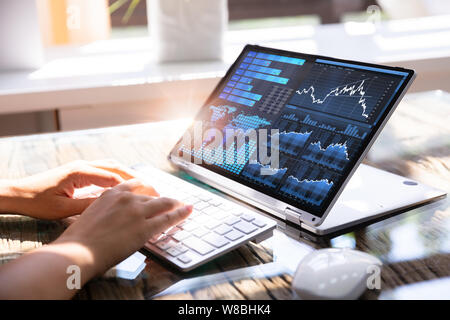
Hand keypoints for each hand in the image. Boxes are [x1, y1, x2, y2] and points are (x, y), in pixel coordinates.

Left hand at [0, 159, 157, 218]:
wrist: (19, 194)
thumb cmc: (37, 201)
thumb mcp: (64, 209)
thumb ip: (89, 205)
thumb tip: (112, 205)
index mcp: (80, 172)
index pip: (113, 177)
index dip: (132, 186)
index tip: (146, 194)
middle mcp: (83, 166)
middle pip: (116, 167)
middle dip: (136, 176)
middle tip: (152, 187)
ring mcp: (82, 166)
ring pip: (111, 166)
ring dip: (128, 174)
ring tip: (144, 184)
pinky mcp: (80, 171)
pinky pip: (104, 170)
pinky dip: (118, 175)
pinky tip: (125, 184)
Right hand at [55, 179, 192, 275]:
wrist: (77, 252)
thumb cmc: (78, 239)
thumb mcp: (91, 215)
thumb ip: (106, 210)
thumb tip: (114, 216)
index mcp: (111, 193)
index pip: (136, 186)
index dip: (147, 189)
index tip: (153, 191)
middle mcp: (126, 198)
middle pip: (151, 195)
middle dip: (162, 199)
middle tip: (170, 202)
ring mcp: (137, 212)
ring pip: (163, 203)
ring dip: (175, 204)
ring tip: (183, 206)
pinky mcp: (145, 228)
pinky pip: (168, 218)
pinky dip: (181, 213)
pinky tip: (188, 210)